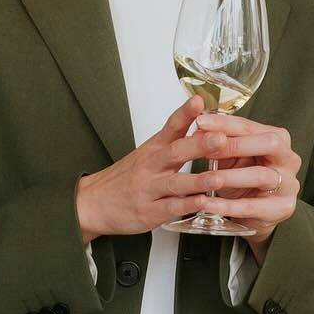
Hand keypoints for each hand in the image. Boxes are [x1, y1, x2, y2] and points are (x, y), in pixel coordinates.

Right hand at [74, 95, 222, 240]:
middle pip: (175, 152)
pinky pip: (170, 208)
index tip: (199, 101)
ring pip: (175, 183)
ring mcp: (149, 189)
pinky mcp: (149, 212)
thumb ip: (175, 142)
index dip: (185, 113)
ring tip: (219, 178)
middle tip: (220, 138)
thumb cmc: (125, 177)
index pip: (171, 126)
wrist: (93, 202)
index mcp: (154, 148)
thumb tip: (206, 127)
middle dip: (199, 145)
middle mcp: (151, 166)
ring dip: (198, 180)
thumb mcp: (148, 153)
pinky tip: (202, 204)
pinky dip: (187, 206)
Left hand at [191, 112, 301, 255]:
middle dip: (235, 145)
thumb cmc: (243, 180)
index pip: (251, 126)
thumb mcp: (231, 158)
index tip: (200, 121)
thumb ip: (219, 144)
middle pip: (269, 143)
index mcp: (278, 139)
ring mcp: (290, 184)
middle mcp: (289, 159)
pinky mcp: (284, 208)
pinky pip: (253, 207)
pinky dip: (228, 206)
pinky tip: (207, 205)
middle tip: (206, 149)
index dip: (225, 123)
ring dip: (230, 176)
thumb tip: (198, 130)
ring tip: (205, 179)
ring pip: (262, 175)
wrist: (255, 213)